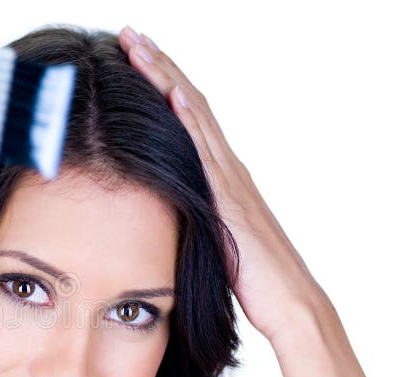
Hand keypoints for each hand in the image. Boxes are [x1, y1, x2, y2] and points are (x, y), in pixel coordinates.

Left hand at [118, 26, 326, 342]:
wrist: (288, 303)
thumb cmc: (249, 280)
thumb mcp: (209, 239)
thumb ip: (187, 217)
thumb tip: (154, 214)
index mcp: (219, 176)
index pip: (186, 118)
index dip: (161, 85)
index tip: (133, 57)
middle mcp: (226, 167)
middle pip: (188, 104)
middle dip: (159, 67)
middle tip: (128, 34)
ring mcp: (230, 179)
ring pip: (193, 116)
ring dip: (165, 78)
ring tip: (138, 46)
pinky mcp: (229, 198)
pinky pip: (205, 151)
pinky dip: (187, 119)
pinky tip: (169, 94)